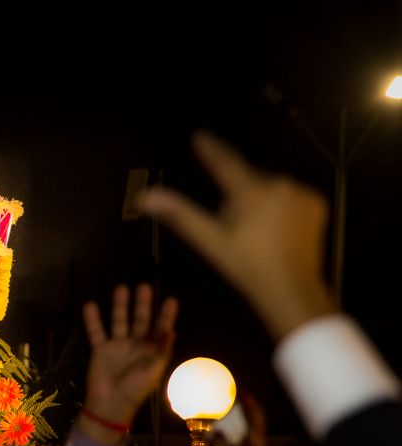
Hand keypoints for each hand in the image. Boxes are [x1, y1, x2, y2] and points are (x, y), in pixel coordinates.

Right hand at [80, 283, 177, 443]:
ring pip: (119, 321)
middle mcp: (135, 345)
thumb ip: (161, 351)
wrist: (110, 405)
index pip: (161, 329)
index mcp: (151, 351)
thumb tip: (172, 331)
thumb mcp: (153, 371)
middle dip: (143, 304)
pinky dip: (93, 319)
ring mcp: (117, 345)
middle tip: (145, 286)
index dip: (167, 315)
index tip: (171, 299)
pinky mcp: (100, 349)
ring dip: (120, 305)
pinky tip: (90, 305)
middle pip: (140, 319)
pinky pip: (97, 331)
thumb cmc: (136, 389)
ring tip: (121, 287)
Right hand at [139, 131, 335, 339]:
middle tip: (235, 230)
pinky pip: (290, 197)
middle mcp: (279, 184)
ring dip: (260, 202)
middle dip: (238, 198)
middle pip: (247, 181)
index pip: (225, 163)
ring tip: (258, 234)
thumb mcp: (211, 243)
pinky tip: (277, 231)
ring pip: (269, 189)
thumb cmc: (249, 268)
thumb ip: (180, 215)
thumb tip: (147, 197)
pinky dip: (281, 208)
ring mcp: (301, 193)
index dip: (210, 150)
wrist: (293, 290)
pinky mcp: (316, 203)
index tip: (201, 137)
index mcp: (252, 192)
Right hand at [210, 392, 268, 445]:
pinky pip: (226, 441)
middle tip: (226, 396)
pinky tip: (206, 429)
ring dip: (226, 420)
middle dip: (239, 410)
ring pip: (237, 432)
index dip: (252, 407)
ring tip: (213, 410)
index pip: (258, 425)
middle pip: (249, 425)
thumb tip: (217, 432)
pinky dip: (217, 432)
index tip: (243, 392)